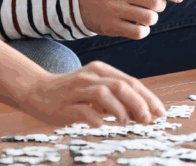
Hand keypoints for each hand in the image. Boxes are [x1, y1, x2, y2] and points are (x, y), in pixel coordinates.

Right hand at [23, 61, 165, 126]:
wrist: (36, 91)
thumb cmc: (71, 93)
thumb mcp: (95, 90)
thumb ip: (116, 98)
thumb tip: (143, 113)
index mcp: (100, 70)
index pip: (130, 81)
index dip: (147, 97)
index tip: (160, 112)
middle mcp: (90, 76)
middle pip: (120, 85)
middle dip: (139, 103)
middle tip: (148, 120)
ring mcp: (76, 89)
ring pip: (104, 94)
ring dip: (120, 110)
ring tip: (127, 123)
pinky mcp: (65, 104)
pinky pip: (84, 111)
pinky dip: (96, 119)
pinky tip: (102, 126)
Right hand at [78, 0, 184, 38]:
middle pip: (155, 2)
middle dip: (161, 5)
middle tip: (155, 4)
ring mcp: (112, 9)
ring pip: (149, 18)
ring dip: (152, 18)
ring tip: (144, 14)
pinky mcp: (109, 26)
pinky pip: (138, 32)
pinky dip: (143, 30)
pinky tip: (137, 25)